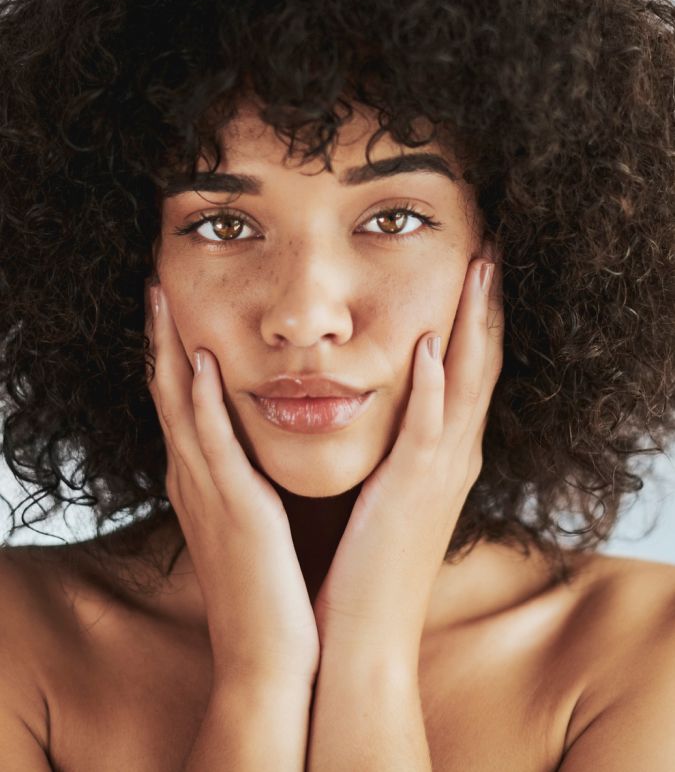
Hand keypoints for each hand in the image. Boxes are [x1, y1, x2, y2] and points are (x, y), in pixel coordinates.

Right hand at [144, 281, 319, 686]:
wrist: (268, 654)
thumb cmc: (265, 587)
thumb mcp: (250, 521)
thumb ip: (244, 480)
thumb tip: (253, 447)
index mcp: (201, 479)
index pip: (179, 401)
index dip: (170, 350)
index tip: (173, 306)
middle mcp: (193, 478)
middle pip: (166, 392)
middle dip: (159, 337)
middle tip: (154, 284)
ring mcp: (207, 492)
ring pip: (177, 407)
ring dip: (169, 350)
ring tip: (163, 299)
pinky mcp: (232, 508)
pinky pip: (210, 446)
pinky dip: (200, 403)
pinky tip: (198, 363)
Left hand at [311, 240, 503, 667]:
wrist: (362, 637)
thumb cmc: (368, 563)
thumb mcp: (389, 494)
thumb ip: (397, 450)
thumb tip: (386, 412)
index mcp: (444, 454)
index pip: (470, 369)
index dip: (476, 316)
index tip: (474, 267)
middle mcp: (453, 456)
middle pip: (482, 363)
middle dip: (487, 304)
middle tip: (491, 247)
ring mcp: (438, 474)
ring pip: (467, 384)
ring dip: (472, 324)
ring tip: (477, 269)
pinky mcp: (411, 494)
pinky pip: (428, 430)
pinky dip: (435, 387)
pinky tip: (431, 345)